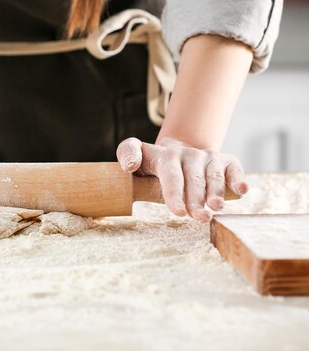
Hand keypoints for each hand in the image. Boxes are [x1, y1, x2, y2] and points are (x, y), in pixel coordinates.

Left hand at [116, 137, 248, 221]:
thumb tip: (129, 166)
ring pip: (214, 175)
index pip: (170, 175)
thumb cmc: (154, 163)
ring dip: (216, 192)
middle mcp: (189, 155)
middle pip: (194, 179)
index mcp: (166, 155)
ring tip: (216, 208)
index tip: (177, 212)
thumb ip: (128, 153)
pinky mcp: (225, 161)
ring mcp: (208, 157)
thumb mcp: (137, 154)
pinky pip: (234, 168)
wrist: (179, 151)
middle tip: (198, 218)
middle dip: (196, 200)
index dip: (174, 193)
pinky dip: (238, 179)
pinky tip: (241, 190)